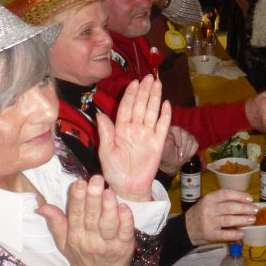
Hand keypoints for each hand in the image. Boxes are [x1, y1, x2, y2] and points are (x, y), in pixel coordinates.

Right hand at [38, 175, 134, 265]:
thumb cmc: (82, 254)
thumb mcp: (64, 242)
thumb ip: (56, 223)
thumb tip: (42, 206)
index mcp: (75, 235)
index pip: (75, 215)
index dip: (77, 199)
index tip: (79, 182)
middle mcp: (91, 239)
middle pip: (91, 217)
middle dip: (93, 198)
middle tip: (96, 179)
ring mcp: (108, 243)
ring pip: (108, 224)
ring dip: (109, 207)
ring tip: (109, 191)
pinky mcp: (124, 244)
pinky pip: (125, 232)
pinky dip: (126, 220)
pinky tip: (125, 208)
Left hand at [97, 75, 170, 201]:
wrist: (128, 188)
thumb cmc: (113, 171)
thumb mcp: (106, 152)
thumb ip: (105, 133)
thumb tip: (99, 114)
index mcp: (121, 129)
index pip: (126, 108)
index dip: (130, 95)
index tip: (134, 82)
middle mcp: (135, 128)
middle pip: (140, 106)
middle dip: (144, 91)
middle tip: (149, 77)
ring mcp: (147, 134)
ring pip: (151, 112)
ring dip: (155, 98)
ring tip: (157, 84)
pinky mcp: (158, 143)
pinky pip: (162, 126)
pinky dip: (165, 115)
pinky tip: (166, 104)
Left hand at [158, 126, 198, 175]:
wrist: (171, 161)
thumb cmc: (165, 155)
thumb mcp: (162, 150)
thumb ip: (164, 144)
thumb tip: (169, 140)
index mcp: (169, 130)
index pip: (176, 129)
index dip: (178, 138)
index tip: (178, 146)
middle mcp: (178, 130)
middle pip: (185, 134)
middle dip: (183, 147)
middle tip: (179, 155)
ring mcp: (186, 135)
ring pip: (191, 140)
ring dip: (186, 151)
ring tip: (181, 157)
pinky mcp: (192, 140)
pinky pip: (195, 145)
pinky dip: (191, 152)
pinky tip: (185, 155)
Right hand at [184, 189, 257, 244]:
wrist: (186, 228)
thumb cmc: (200, 212)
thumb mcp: (208, 202)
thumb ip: (222, 201)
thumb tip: (243, 201)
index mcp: (209, 198)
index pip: (226, 194)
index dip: (239, 195)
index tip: (250, 198)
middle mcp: (209, 209)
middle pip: (229, 207)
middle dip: (244, 208)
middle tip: (255, 209)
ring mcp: (209, 222)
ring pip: (228, 220)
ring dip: (242, 220)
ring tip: (252, 219)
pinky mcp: (210, 234)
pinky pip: (224, 234)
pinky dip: (234, 234)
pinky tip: (242, 233)